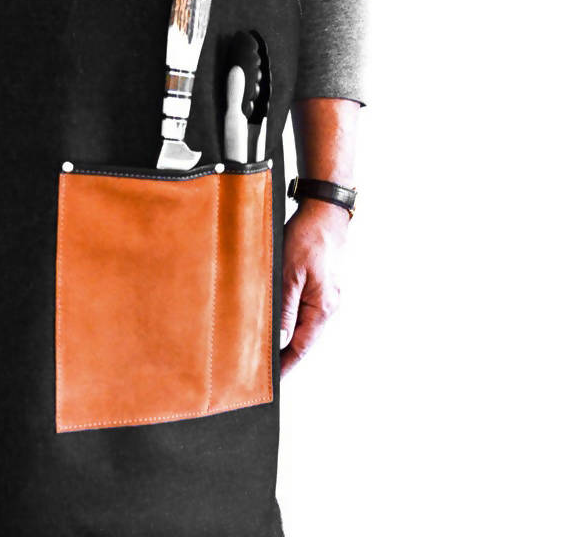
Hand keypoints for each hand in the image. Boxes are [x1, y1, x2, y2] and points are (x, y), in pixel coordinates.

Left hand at [278, 198, 349, 376]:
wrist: (325, 213)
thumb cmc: (308, 238)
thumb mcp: (290, 273)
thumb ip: (286, 307)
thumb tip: (281, 338)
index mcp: (324, 307)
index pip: (302, 346)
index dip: (286, 364)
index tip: (272, 380)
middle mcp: (329, 305)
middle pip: (305, 339)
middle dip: (285, 354)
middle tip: (263, 367)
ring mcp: (327, 295)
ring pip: (305, 324)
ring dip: (288, 336)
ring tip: (266, 347)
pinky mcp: (322, 285)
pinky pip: (306, 309)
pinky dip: (292, 318)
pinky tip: (278, 318)